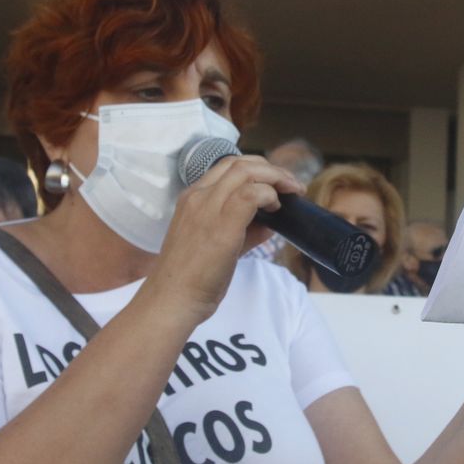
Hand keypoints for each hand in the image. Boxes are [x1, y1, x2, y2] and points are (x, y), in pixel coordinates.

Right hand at [150, 155, 302, 319]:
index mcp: (192, 198)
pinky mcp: (222, 224)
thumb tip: (269, 225)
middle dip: (272, 169)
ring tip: (292, 191)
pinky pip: (252, 194)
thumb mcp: (217, 246)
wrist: (172, 300)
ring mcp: (208, 207)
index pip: (227, 167)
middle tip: (291, 185)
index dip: (257, 169)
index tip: (276, 183)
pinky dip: (270, 195)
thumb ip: (243, 231)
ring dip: (276, 178)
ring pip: (247, 171)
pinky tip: (276, 210)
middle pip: (240, 163)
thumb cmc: (191, 280)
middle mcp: (198, 196)